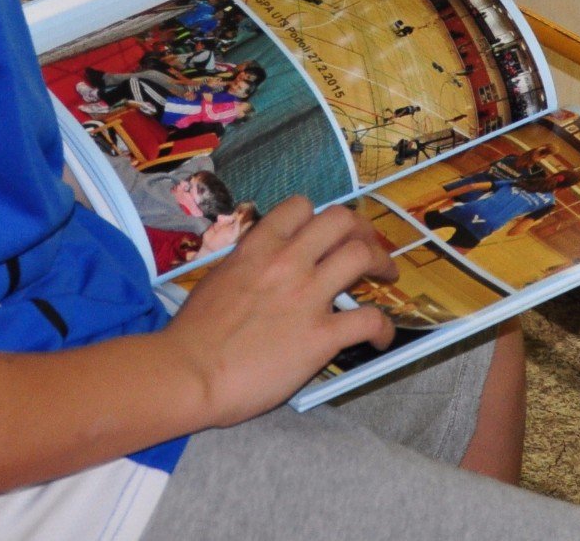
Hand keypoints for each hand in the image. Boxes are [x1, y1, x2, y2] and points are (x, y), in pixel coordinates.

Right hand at [163, 197, 396, 426]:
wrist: (191, 373)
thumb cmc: (192, 333)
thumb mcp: (216, 279)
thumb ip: (245, 266)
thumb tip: (259, 267)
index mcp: (257, 247)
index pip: (300, 207)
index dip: (318, 216)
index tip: (325, 232)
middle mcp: (287, 262)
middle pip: (341, 221)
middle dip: (361, 229)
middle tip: (368, 245)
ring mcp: (307, 297)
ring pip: (361, 256)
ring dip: (382, 263)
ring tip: (387, 275)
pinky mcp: (321, 335)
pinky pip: (369, 320)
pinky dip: (383, 328)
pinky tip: (381, 337)